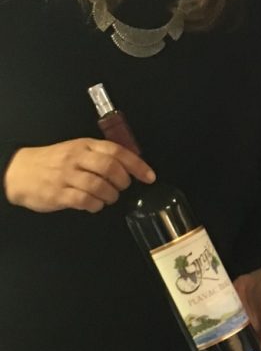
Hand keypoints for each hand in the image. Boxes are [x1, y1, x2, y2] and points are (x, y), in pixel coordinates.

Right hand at [3, 139, 155, 213]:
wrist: (20, 171)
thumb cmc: (53, 162)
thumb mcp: (76, 150)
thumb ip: (99, 156)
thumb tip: (128, 168)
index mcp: (84, 145)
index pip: (116, 151)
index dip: (137, 164)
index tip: (149, 176)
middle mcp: (76, 158)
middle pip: (109, 168)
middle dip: (122, 181)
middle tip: (122, 188)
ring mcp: (66, 176)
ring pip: (98, 185)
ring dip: (110, 195)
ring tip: (108, 198)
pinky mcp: (58, 194)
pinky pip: (84, 201)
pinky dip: (95, 206)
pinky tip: (94, 205)